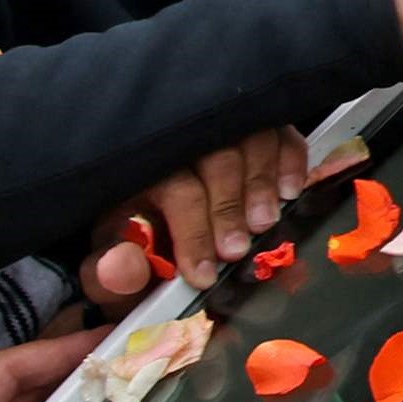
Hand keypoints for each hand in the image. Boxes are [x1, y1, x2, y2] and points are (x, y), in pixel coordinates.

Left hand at [81, 128, 316, 311]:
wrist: (145, 215)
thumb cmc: (133, 238)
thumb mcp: (111, 258)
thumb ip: (111, 271)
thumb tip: (123, 268)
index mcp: (140, 169)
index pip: (173, 188)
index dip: (191, 233)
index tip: (204, 274)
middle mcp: (180, 140)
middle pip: (216, 157)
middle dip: (229, 208)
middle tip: (237, 250)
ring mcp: (221, 128)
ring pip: (252, 138)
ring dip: (262, 184)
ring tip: (265, 224)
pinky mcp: (253, 127)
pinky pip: (281, 130)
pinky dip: (290, 158)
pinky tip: (289, 191)